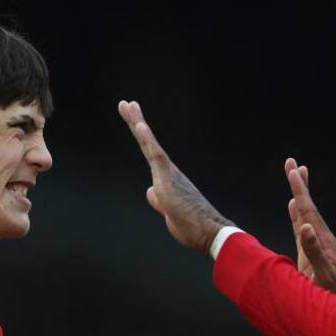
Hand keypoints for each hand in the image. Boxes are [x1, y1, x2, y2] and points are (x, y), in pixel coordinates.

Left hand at [118, 100, 233, 254]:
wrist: (209, 232)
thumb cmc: (192, 225)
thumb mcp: (169, 212)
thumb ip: (159, 200)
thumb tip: (150, 191)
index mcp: (168, 178)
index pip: (151, 153)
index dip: (142, 136)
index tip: (135, 121)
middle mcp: (169, 171)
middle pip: (148, 143)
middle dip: (136, 122)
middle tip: (126, 104)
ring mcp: (168, 173)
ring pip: (150, 144)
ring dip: (137, 123)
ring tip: (127, 105)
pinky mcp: (167, 179)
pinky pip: (156, 155)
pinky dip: (147, 139)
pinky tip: (139, 125)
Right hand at [284, 158, 335, 297]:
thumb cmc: (333, 297)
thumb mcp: (324, 275)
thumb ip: (313, 252)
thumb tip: (305, 227)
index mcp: (323, 241)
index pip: (309, 211)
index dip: (300, 191)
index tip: (294, 170)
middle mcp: (321, 239)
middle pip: (308, 207)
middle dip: (300, 185)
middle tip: (292, 162)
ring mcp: (317, 246)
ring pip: (306, 215)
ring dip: (300, 196)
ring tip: (296, 177)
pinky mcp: (311, 255)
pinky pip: (302, 229)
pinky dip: (297, 216)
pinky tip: (293, 208)